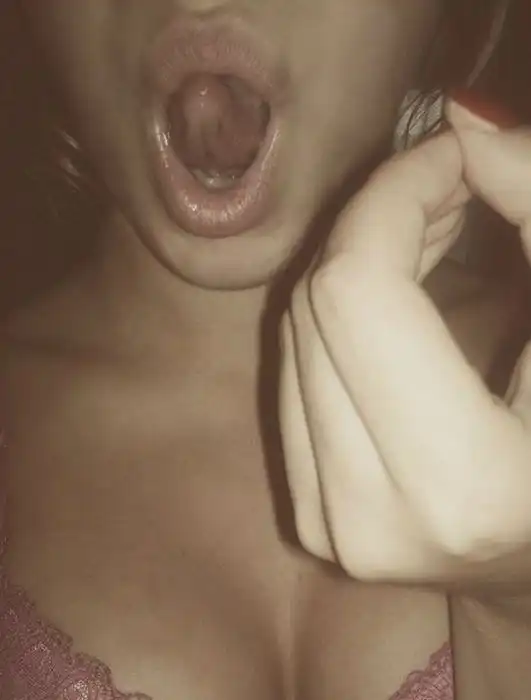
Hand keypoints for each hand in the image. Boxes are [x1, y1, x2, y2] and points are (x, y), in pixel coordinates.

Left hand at [279, 101, 530, 582]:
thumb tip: (464, 121)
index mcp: (465, 485)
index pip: (359, 291)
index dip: (393, 196)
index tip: (448, 153)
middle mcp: (371, 517)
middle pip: (316, 306)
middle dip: (377, 222)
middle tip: (449, 189)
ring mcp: (328, 525)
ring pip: (295, 336)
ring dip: (356, 264)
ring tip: (433, 238)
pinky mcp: (309, 518)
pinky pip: (294, 377)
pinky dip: (337, 319)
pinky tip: (393, 302)